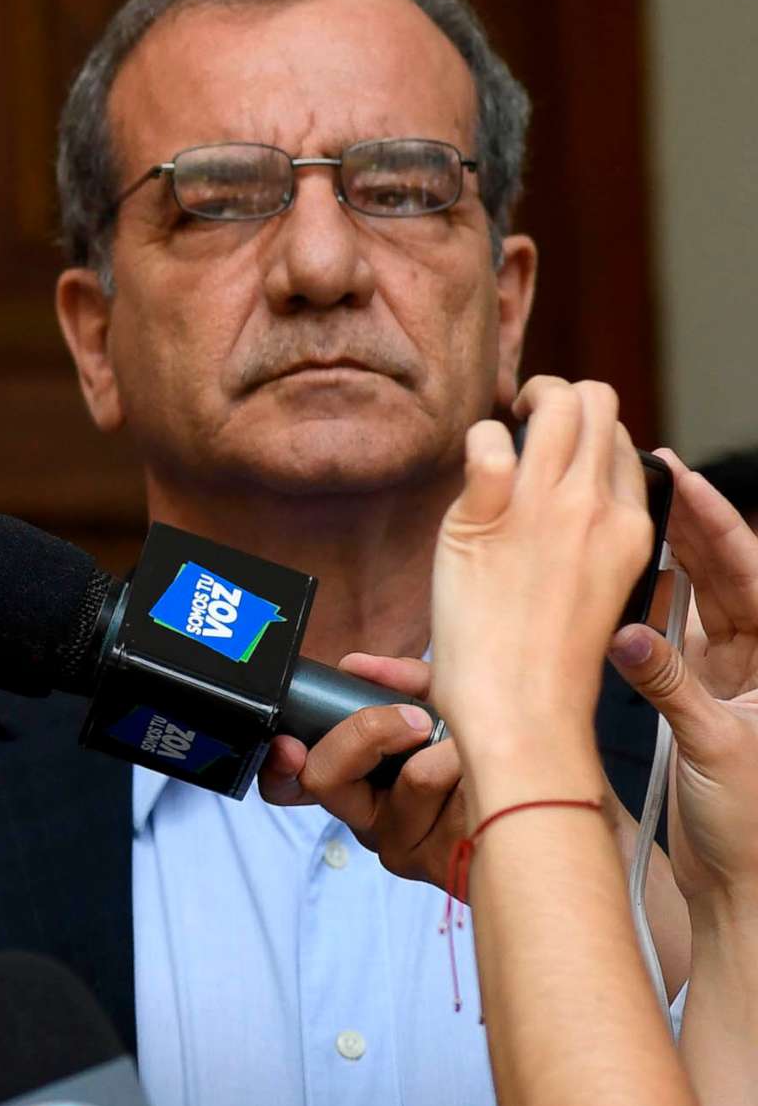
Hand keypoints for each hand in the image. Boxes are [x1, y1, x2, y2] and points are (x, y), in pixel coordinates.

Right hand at [260, 653, 477, 886]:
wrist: (552, 796)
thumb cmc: (493, 748)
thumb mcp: (443, 701)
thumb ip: (400, 680)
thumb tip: (354, 665)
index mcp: (354, 777)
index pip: (288, 782)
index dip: (278, 765)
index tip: (290, 744)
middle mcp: (363, 813)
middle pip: (322, 777)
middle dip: (365, 732)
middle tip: (415, 719)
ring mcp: (394, 842)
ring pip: (400, 784)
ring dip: (445, 750)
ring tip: (477, 744)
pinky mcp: (430, 860)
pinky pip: (444, 802)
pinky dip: (466, 771)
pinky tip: (488, 775)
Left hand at [431, 379, 650, 788]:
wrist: (522, 709)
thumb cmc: (547, 660)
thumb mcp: (598, 587)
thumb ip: (591, 538)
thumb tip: (568, 496)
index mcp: (634, 529)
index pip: (622, 444)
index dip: (587, 433)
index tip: (555, 447)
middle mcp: (596, 509)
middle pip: (596, 404)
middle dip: (558, 395)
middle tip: (525, 414)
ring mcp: (543, 509)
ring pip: (555, 403)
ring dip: (525, 398)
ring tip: (503, 419)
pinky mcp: (487, 516)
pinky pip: (488, 441)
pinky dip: (478, 440)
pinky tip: (472, 467)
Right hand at [609, 453, 757, 907]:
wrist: (743, 885)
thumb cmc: (751, 826)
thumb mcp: (715, 747)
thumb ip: (671, 687)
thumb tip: (623, 634)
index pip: (753, 575)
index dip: (718, 524)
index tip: (681, 479)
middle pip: (725, 575)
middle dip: (688, 526)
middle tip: (642, 480)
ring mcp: (730, 677)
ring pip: (698, 598)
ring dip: (668, 557)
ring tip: (626, 511)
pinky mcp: (699, 696)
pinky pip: (673, 634)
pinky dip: (650, 602)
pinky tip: (621, 574)